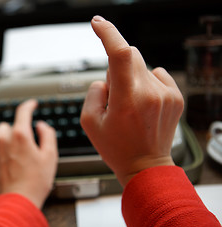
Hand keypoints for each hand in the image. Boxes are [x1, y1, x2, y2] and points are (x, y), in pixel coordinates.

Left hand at [0, 99, 57, 208]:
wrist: (18, 200)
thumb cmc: (35, 182)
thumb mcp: (51, 156)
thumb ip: (48, 135)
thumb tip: (41, 126)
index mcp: (22, 135)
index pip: (23, 111)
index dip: (29, 105)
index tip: (32, 105)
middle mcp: (5, 138)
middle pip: (12, 124)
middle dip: (21, 131)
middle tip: (28, 145)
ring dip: (6, 135)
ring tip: (13, 148)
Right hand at [80, 16, 183, 186]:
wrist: (146, 165)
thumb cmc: (116, 147)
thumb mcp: (89, 122)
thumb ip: (93, 91)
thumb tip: (107, 78)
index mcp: (127, 100)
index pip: (120, 54)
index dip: (108, 33)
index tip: (98, 23)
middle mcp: (150, 93)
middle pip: (130, 56)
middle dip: (116, 68)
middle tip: (114, 94)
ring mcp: (166, 94)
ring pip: (141, 66)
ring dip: (130, 78)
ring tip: (130, 105)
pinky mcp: (176, 97)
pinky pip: (157, 74)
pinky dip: (145, 82)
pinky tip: (143, 103)